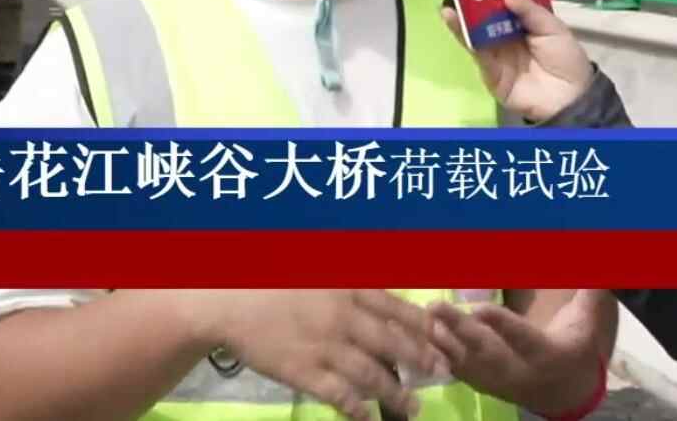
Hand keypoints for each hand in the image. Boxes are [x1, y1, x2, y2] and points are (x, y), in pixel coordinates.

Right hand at [188, 289, 448, 420]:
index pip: (399, 310)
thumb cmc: (274, 283)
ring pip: (371, 375)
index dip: (426, 328)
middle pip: (393, 343)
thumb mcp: (319, 269)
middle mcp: (342, 318)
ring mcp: (323, 347)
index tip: (447, 340)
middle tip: (443, 374)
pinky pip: (338, 396)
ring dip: (396, 393)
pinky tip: (370, 420)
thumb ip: (354, 281)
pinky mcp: (303, 373)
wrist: (228, 304)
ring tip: (414, 408)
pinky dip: (358, 411)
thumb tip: (391, 289)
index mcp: (347, 289)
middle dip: (423, 361)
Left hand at [426, 290, 614, 413]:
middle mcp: (518, 371)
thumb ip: (591, 290)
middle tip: (436, 305)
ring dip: (441, 341)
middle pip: (486, 352)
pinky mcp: (482, 384)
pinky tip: (421, 333)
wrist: (564, 394)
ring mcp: (497, 381)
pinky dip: (437, 353)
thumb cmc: (575, 348)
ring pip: (466, 363)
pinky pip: (457, 371)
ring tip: (423, 314)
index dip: (503, 327)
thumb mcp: (587, 322)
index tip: (481, 309)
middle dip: (460, 331)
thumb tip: (604, 259)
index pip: (523, 340)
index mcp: (546, 354)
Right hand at [442, 0, 595, 120]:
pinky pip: (472, 47)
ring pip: (475, 26)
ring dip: (461, 8)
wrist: (569, 98)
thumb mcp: (552, 28)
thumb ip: (528, 8)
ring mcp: (496, 49)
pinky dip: (460, 31)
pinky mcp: (488, 68)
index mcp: (525, 19)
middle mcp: (507, 31)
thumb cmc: (566, 59)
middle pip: (486, 9)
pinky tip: (451, 16)